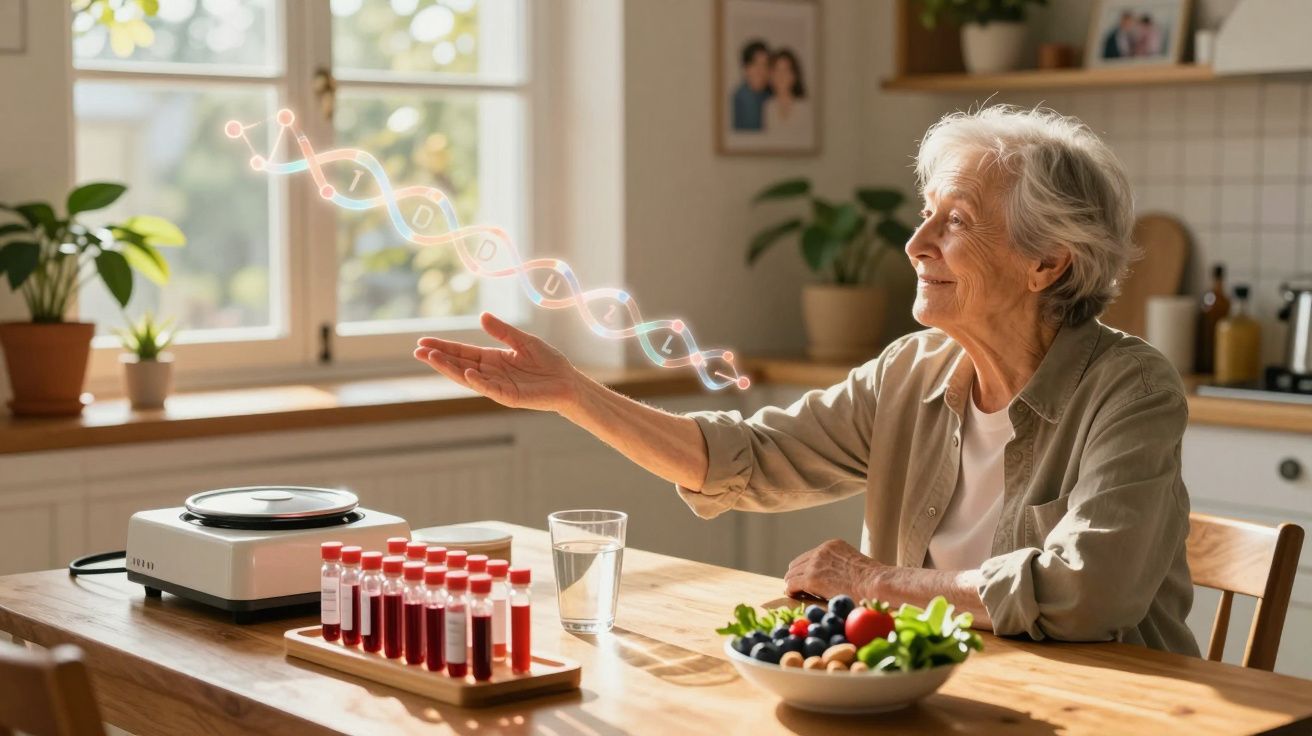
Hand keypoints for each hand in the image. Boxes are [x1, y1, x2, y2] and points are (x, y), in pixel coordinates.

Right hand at [414, 312, 580, 412]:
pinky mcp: (509, 397)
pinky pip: (490, 389)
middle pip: (459, 365)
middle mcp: (491, 373)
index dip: (443, 347)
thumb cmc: (548, 362)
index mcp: (492, 359)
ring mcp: (498, 386)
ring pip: (468, 377)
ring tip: (432, 359)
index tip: (423, 341)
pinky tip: (468, 373)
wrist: (568, 381)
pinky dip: (478, 382)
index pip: (462, 352)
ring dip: (450, 369)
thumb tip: (482, 316)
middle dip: (438, 358)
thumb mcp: (524, 340)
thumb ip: (503, 331)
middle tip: (417, 351)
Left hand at [784, 539, 880, 600]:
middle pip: (797, 564)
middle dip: (797, 577)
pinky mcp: (811, 578)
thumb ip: (841, 567)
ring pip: (792, 574)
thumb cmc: (873, 581)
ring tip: (798, 595)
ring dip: (794, 585)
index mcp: (832, 545)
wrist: (876, 583)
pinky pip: (792, 584)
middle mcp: (821, 550)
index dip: (805, 570)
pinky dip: (791, 591)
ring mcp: (815, 563)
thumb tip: (835, 579)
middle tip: (799, 590)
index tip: (805, 582)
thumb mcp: (854, 565)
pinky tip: (795, 597)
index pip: (809, 556)